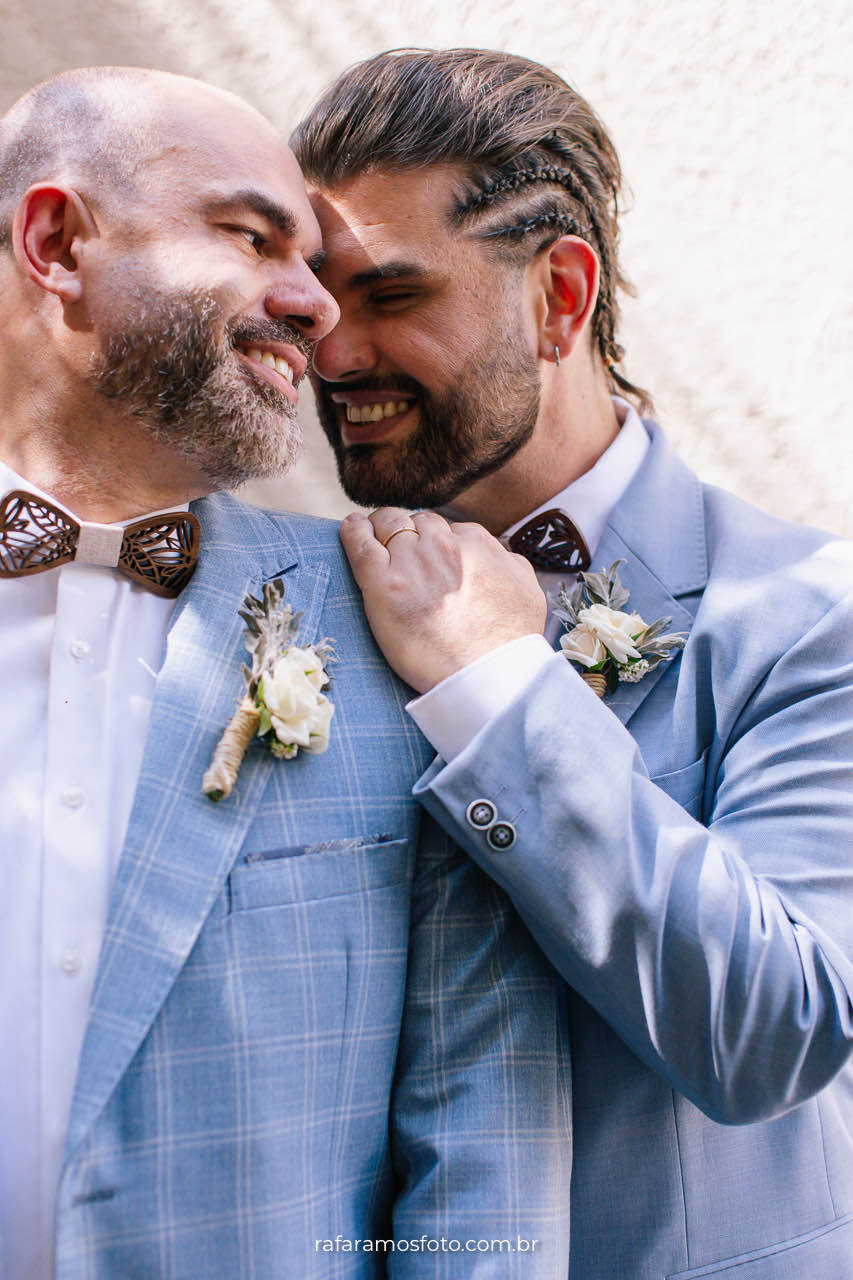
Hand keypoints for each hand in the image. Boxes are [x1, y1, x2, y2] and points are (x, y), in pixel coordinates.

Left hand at [340, 508, 547, 692]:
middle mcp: (442, 546)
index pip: (448, 529)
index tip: (429, 555)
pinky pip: (360, 543)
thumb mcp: (526, 589)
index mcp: (476, 544)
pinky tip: (350, 527)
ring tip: (371, 533)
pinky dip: (353, 532)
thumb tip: (494, 551)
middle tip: (399, 546)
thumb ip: (507, 562)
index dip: (435, 541)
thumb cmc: (508, 642)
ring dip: (382, 528)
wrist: (486, 675)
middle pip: (417, 522)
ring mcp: (411, 561)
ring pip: (389, 525)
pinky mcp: (382, 583)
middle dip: (408, 531)